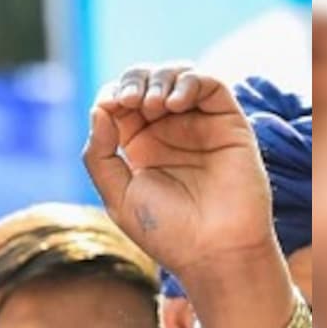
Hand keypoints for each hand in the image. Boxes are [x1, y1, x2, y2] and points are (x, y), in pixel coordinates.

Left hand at [82, 65, 276, 285]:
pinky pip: (211, 84)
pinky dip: (190, 81)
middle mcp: (168, 131)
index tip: (108, 107)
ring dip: (160, 79)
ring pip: (177, 76)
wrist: (214, 252)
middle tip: (130, 101)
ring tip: (153, 104)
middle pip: (146, 82)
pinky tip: (175, 103)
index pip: (120, 102)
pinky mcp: (228, 122)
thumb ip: (100, 154)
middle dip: (133, 81)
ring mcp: (198, 124)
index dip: (111, 95)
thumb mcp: (117, 196)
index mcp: (138, 146)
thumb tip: (98, 109)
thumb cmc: (166, 232)